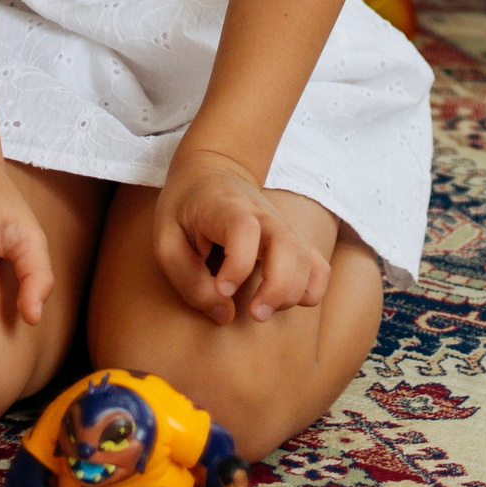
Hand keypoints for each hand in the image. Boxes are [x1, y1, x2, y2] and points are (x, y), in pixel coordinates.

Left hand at [154, 146, 330, 325]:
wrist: (210, 172)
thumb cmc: (184, 209)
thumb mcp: (166, 240)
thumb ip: (189, 280)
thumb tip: (224, 312)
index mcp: (226, 208)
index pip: (244, 229)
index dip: (238, 264)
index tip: (222, 289)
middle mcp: (262, 215)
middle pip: (287, 245)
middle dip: (277, 287)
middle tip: (254, 314)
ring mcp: (283, 227)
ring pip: (307, 259)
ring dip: (291, 293)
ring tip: (261, 309)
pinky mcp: (293, 241)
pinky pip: (319, 267)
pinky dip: (312, 290)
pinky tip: (287, 301)